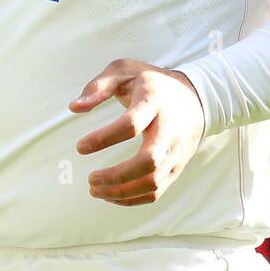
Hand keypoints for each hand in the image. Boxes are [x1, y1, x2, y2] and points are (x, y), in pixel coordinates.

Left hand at [68, 58, 204, 206]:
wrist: (195, 97)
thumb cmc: (151, 83)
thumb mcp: (125, 71)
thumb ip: (98, 86)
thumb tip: (73, 108)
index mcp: (153, 101)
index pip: (131, 124)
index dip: (104, 138)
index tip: (79, 147)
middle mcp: (169, 129)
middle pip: (149, 161)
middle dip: (116, 176)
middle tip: (90, 179)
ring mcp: (175, 151)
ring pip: (153, 182)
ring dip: (122, 192)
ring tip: (94, 189)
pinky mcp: (176, 167)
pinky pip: (156, 191)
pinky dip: (132, 199)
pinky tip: (110, 195)